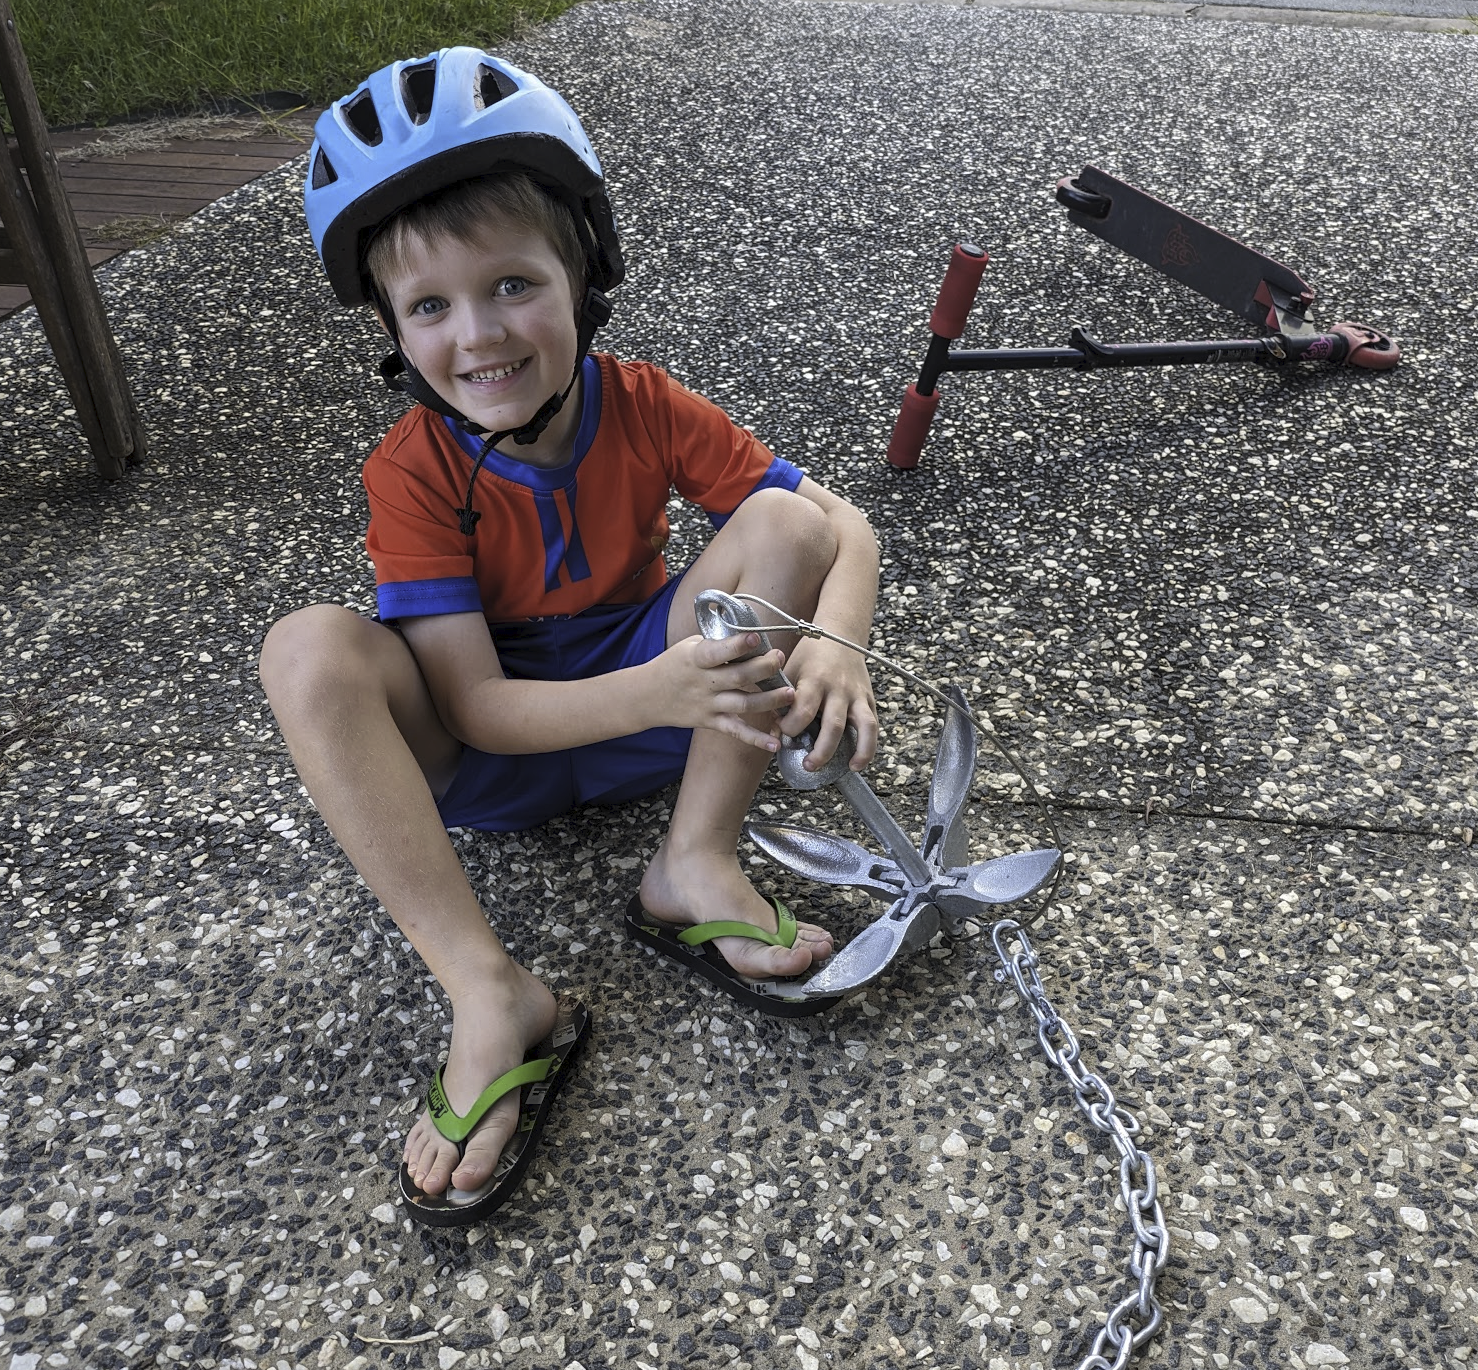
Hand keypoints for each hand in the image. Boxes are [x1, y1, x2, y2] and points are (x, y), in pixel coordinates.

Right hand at [650, 632, 797, 750]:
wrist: (647, 697)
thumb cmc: (674, 665)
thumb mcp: (689, 646)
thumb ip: (717, 642)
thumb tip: (749, 633)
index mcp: (696, 659)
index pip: (717, 652)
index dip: (737, 645)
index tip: (755, 637)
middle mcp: (704, 683)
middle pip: (738, 677)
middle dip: (763, 668)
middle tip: (780, 659)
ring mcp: (708, 705)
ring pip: (743, 704)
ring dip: (769, 700)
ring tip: (790, 694)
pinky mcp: (711, 722)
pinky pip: (736, 731)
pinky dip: (756, 739)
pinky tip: (775, 743)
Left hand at [776, 634, 877, 772]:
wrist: (839, 633)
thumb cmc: (809, 656)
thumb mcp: (789, 670)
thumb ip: (781, 701)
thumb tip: (774, 735)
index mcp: (814, 680)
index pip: (803, 710)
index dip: (790, 727)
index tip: (782, 731)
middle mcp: (838, 689)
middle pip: (833, 725)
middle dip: (821, 750)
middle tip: (808, 765)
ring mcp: (857, 695)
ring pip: (863, 726)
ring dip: (857, 751)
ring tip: (846, 768)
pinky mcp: (869, 699)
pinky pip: (873, 726)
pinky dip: (869, 746)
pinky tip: (858, 762)